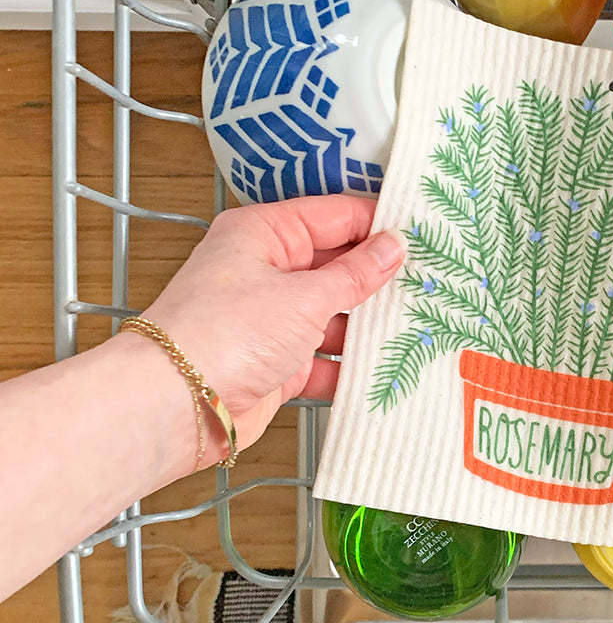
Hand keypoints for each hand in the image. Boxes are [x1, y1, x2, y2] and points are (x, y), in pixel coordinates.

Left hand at [134, 195, 405, 461]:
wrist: (174, 407)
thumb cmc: (223, 334)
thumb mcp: (304, 295)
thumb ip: (356, 273)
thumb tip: (394, 246)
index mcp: (266, 233)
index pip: (335, 215)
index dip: (379, 224)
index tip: (423, 234)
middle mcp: (267, 270)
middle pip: (337, 264)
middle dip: (378, 276)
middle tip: (429, 280)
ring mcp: (271, 317)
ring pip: (334, 312)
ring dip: (367, 323)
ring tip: (415, 323)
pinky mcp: (275, 362)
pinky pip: (324, 357)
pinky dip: (348, 364)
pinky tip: (380, 366)